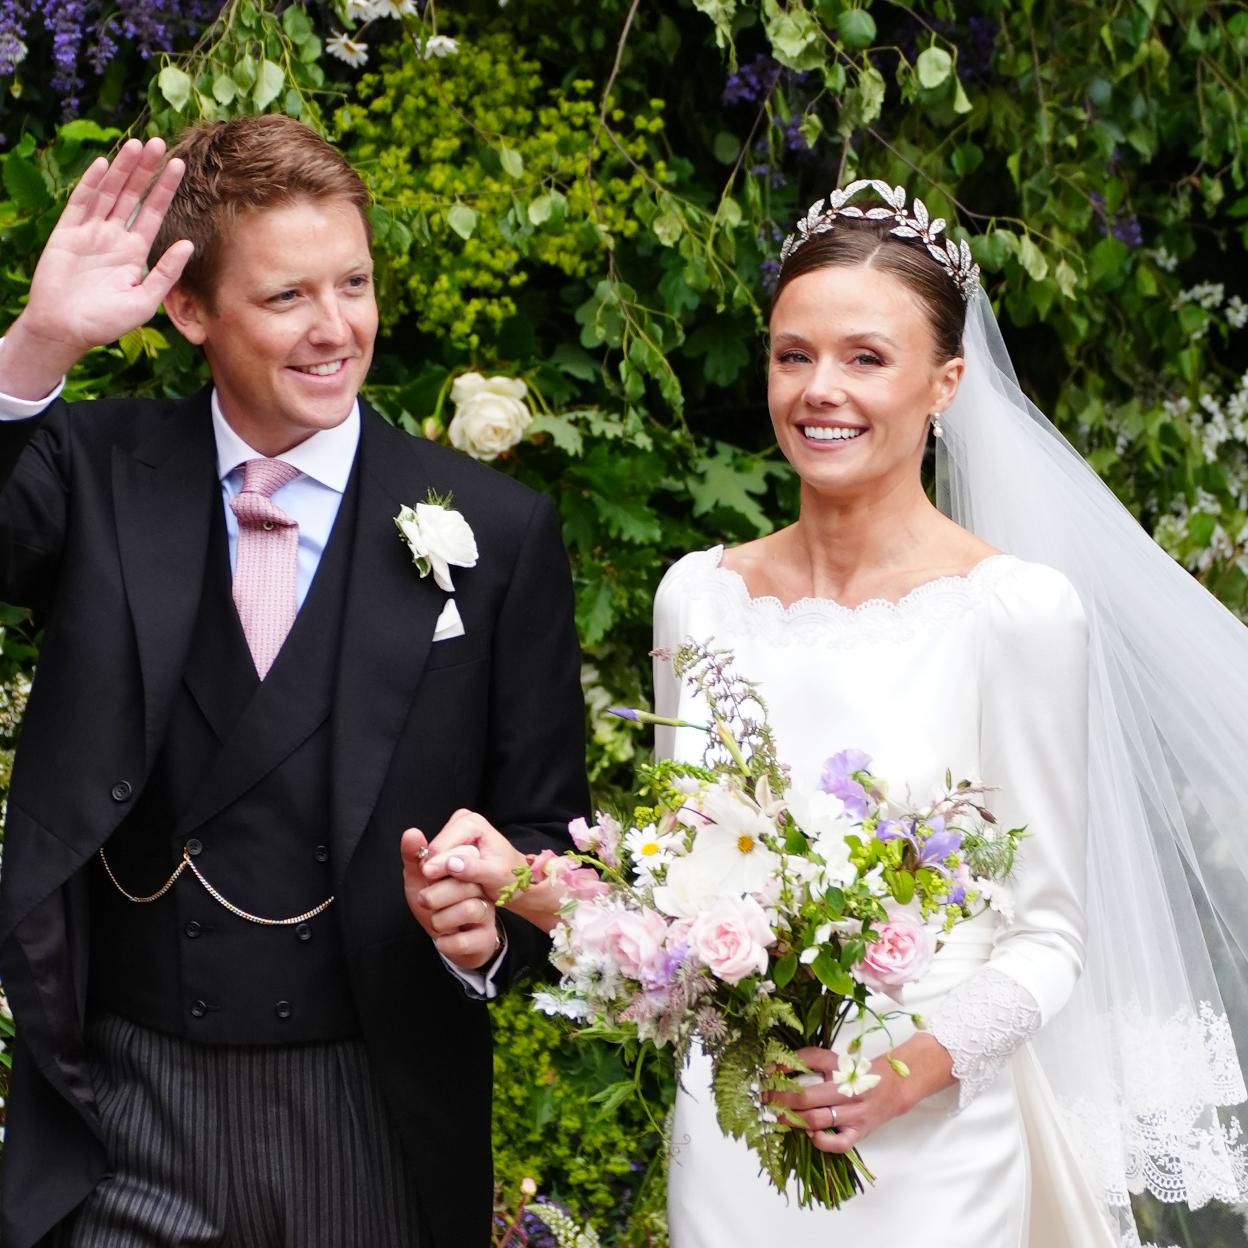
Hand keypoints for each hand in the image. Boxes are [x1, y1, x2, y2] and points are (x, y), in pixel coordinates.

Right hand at [0, 138, 194, 397]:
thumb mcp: (145, 300)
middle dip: (145, 170)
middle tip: (158, 142)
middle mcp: (114, 237)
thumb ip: (166, 272)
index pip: (153, 213)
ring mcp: (90, 232)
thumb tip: (189, 245)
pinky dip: (92, 184)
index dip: (164, 189)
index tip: (179, 165)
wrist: (66, 330)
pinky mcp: (67, 233)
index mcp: (134, 252)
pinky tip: (104, 165)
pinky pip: (81, 203)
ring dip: (122, 169)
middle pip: (132, 196)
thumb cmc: (106, 322)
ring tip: (137, 144)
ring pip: (109, 192)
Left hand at [401, 825, 500, 970]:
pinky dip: (446, 943)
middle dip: (434, 896)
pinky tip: (442, 939)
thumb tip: (412, 832)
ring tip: (436, 922)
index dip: (440, 864)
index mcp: (468, 868)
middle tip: (425, 901)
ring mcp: (487, 912)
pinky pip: (465, 940)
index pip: (463, 855)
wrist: (446, 939)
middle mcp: (483, 887)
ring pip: (468, 910)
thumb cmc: (434, 904)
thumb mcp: (420, 878)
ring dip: (440, 920)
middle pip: (465, 883)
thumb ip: (415, 856)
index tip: (426, 873)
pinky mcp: (486, 937)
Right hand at [421, 808, 564, 933]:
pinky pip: (435, 862)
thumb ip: (474, 869)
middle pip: (433, 852)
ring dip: (441, 875)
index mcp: (471, 822)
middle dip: (441, 872)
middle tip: (460, 885)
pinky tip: (455, 882)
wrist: (514, 878)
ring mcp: (453, 831)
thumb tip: (451, 864)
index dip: (440, 869)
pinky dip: (442, 875)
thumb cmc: (509, 875)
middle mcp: (459, 821)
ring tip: (460, 884)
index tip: (449, 885)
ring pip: (431, 858)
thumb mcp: (496, 875)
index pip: (440, 848)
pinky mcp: (449, 843)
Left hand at [769, 1034, 953, 1153]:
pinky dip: (821, 1141)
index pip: (807, 1063)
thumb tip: (774, 1066)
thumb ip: (804, 1059)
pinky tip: (810, 1134)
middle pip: (807, 1097)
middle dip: (781, 1101)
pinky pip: (838, 1143)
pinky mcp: (859, 1132)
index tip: (764, 1079)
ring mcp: (853, 1113)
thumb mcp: (830, 1059)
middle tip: (766, 1102)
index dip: (782, 1071)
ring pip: (818, 1119)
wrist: (890, 1088)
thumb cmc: (853, 1074)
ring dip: (794, 1120)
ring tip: (779, 1117)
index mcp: (838, 1067)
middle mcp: (846, 1089)